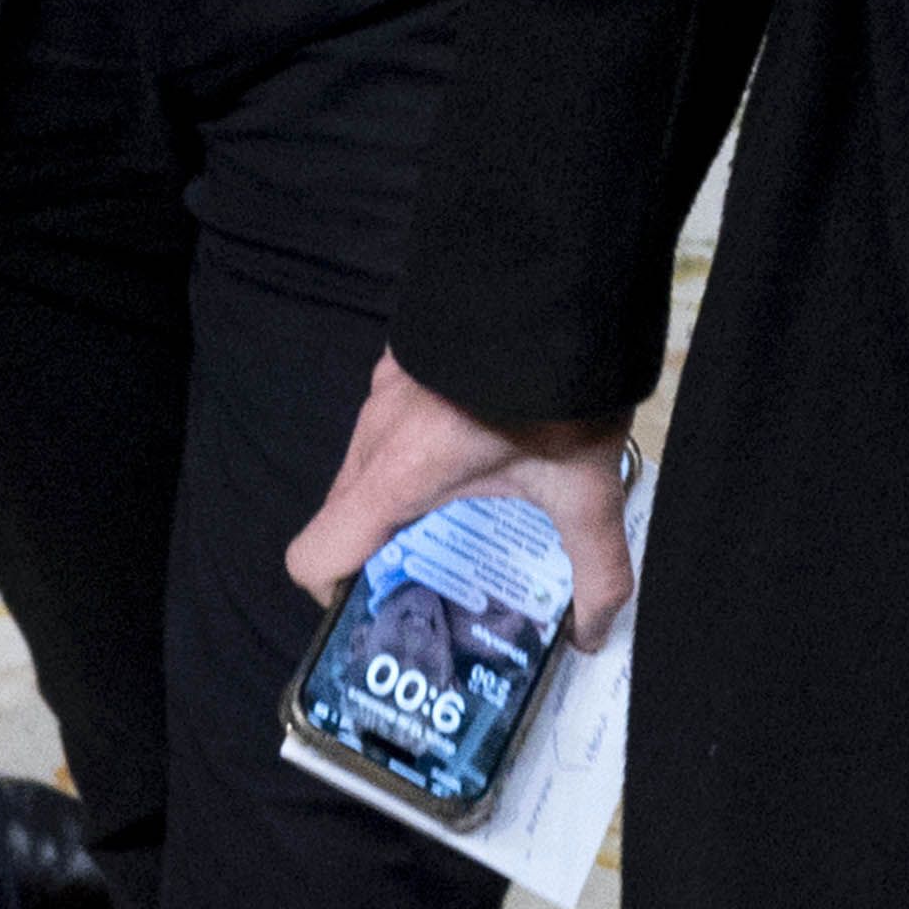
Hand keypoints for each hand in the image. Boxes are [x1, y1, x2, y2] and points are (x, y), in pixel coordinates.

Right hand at [286, 352, 639, 651]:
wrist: (556, 273)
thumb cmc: (557, 387)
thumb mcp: (586, 487)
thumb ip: (596, 570)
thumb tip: (594, 635)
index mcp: (395, 475)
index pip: (313, 555)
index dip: (335, 596)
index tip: (389, 610)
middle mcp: (373, 434)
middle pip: (345, 517)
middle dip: (381, 555)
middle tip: (442, 578)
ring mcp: (383, 389)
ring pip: (368, 469)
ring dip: (403, 501)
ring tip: (470, 518)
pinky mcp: (404, 358)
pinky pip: (390, 426)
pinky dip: (417, 452)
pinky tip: (481, 450)